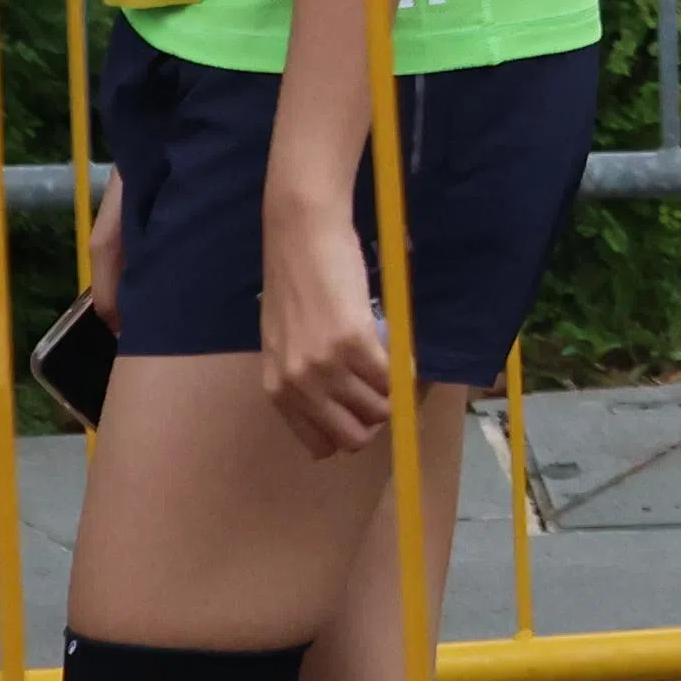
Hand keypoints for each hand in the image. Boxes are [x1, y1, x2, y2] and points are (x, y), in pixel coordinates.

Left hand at [256, 163, 397, 462]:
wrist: (301, 235)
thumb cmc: (294, 282)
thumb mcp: (283, 341)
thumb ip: (302, 378)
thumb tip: (341, 405)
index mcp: (277, 389)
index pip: (320, 445)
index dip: (348, 432)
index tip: (360, 413)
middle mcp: (298, 384)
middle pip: (352, 438)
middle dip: (373, 422)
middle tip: (380, 393)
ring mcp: (325, 366)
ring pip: (378, 410)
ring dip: (391, 394)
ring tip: (387, 367)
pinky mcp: (354, 342)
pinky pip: (392, 378)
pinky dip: (404, 371)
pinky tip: (398, 353)